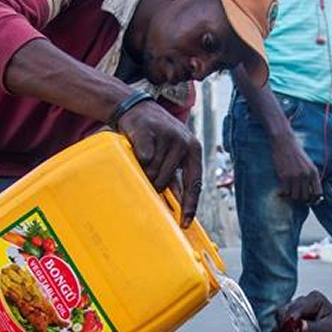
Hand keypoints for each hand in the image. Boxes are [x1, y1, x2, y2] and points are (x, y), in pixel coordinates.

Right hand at [116, 100, 202, 226]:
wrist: (137, 108)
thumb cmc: (156, 138)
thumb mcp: (172, 155)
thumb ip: (176, 177)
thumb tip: (178, 208)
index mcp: (194, 150)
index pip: (195, 184)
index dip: (190, 205)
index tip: (185, 223)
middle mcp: (184, 142)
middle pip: (166, 181)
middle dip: (155, 184)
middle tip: (148, 173)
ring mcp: (167, 136)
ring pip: (152, 172)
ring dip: (144, 170)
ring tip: (144, 157)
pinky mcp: (149, 132)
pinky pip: (142, 159)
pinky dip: (137, 158)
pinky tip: (137, 148)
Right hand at [271, 134, 320, 203]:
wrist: (285, 143)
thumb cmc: (297, 154)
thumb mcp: (309, 165)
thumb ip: (312, 178)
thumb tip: (314, 196)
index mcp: (314, 172)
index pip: (317, 194)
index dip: (314, 200)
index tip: (309, 201)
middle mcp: (306, 175)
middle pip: (305, 197)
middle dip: (301, 199)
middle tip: (296, 195)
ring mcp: (295, 176)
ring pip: (295, 196)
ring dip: (291, 196)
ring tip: (289, 191)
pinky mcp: (284, 176)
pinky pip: (285, 192)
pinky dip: (283, 193)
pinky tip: (282, 189)